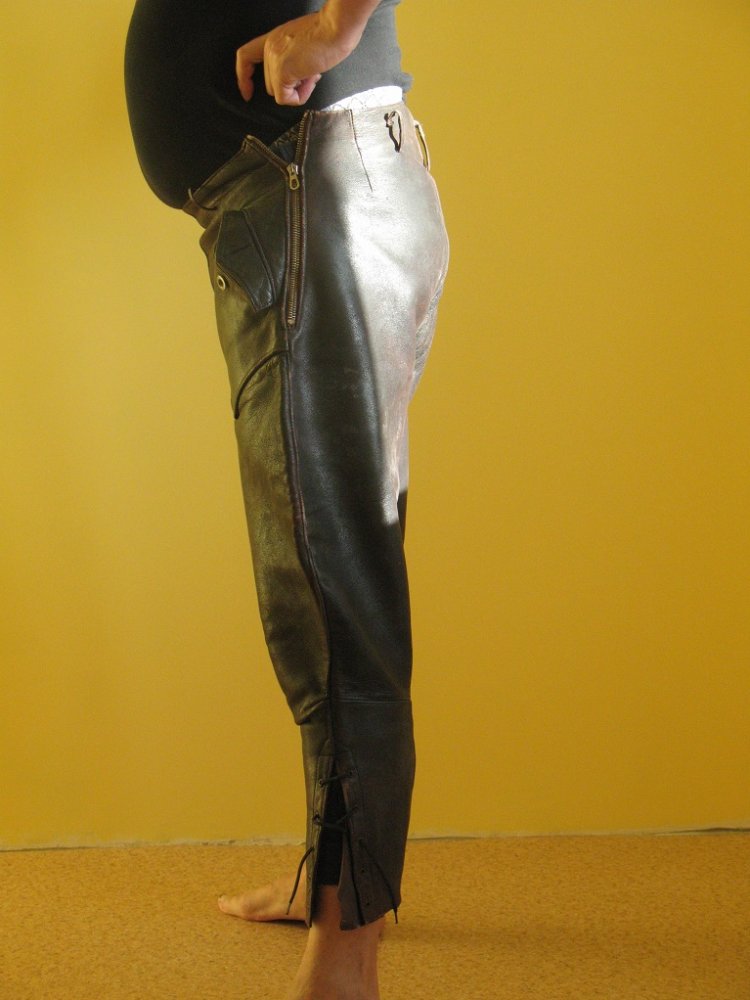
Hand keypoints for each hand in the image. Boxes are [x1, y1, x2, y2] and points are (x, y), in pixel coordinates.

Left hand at [236, 8, 364, 105]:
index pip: (246, 56)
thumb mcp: (302, 44)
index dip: (244, 76)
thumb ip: (293, 59)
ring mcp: (274, 59)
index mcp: (273, 39)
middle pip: (270, 83)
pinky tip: (311, 80)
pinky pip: (285, 98)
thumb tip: (299, 80)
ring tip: (312, 73)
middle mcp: (270, 48)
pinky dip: (299, 97)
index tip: (247, 92)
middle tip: (310, 74)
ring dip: (297, 90)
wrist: (335, 28)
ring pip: (277, 92)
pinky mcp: (282, 72)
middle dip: (291, 86)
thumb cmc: (327, 33)